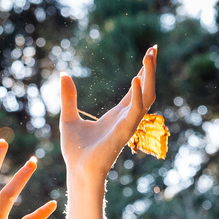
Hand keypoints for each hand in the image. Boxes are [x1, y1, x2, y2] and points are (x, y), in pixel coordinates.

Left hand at [60, 45, 157, 185]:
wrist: (78, 171)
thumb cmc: (76, 151)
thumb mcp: (68, 118)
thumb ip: (69, 98)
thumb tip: (64, 76)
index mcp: (117, 115)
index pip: (136, 89)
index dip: (143, 71)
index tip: (148, 53)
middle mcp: (126, 118)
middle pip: (146, 89)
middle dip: (150, 69)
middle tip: (154, 48)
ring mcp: (128, 124)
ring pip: (146, 97)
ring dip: (149, 76)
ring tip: (148, 56)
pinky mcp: (125, 132)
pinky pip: (136, 111)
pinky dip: (138, 94)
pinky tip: (136, 78)